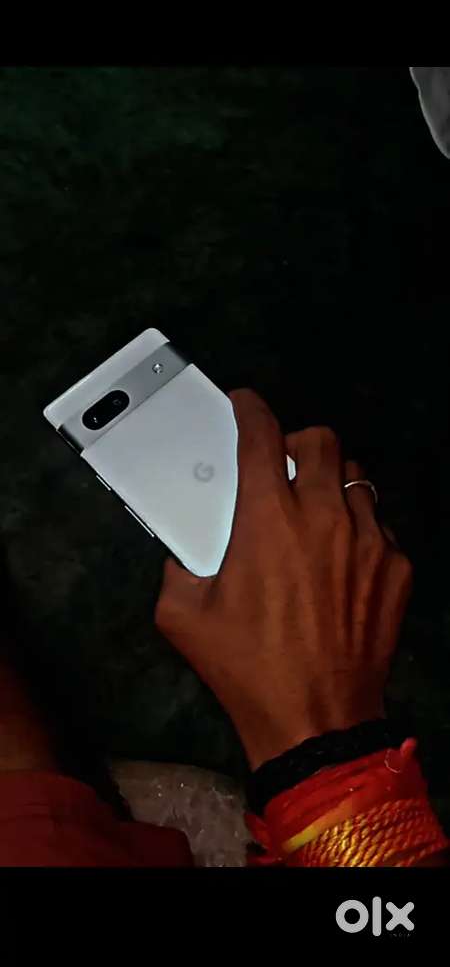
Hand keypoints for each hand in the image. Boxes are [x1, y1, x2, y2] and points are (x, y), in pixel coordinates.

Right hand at [155, 389, 412, 770]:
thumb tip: (188, 547)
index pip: (261, 436)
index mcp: (268, 519)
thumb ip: (179, 565)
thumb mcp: (183, 616)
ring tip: (314, 511)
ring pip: (356, 477)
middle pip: (322, 439)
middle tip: (283, 463)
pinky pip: (379, 524)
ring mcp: (368, 541)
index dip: (249, 409)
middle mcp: (323, 518)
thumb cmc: (247, 668)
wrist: (315, 719)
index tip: (244, 403)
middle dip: (298, 440)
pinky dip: (358, 528)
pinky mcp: (397, 568)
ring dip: (331, 482)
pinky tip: (341, 559)